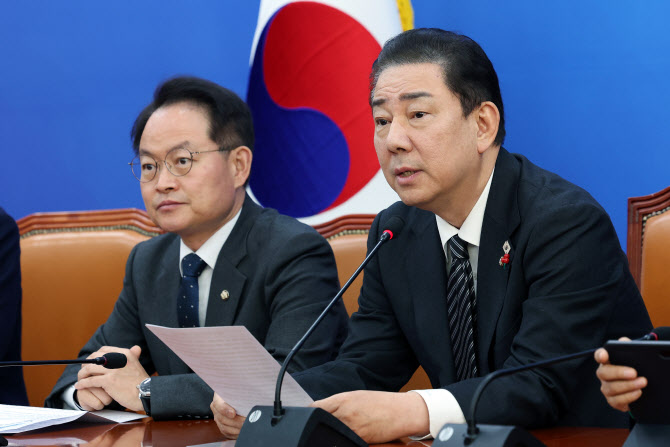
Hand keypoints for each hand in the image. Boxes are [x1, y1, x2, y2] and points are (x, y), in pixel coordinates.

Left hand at [75, 345, 147, 411]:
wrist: (146, 393)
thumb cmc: (141, 381)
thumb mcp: (138, 364)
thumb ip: (133, 355)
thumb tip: (135, 348)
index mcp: (125, 353)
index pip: (104, 349)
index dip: (95, 355)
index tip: (91, 362)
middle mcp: (118, 359)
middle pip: (94, 357)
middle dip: (86, 364)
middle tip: (83, 371)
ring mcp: (113, 370)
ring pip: (90, 368)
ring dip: (81, 374)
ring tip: (79, 379)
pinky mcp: (109, 381)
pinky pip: (90, 381)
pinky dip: (82, 383)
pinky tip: (79, 386)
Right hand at [211, 393, 244, 438]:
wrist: (237, 398)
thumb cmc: (239, 393)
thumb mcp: (239, 391)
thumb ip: (241, 395)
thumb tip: (247, 399)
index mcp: (218, 397)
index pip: (218, 404)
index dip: (225, 410)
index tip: (233, 413)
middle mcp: (216, 408)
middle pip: (222, 418)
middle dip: (235, 421)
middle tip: (245, 421)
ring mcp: (218, 418)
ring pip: (224, 428)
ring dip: (236, 428)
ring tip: (246, 426)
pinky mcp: (222, 426)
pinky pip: (227, 433)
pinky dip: (236, 433)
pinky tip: (243, 430)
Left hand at [312, 390, 428, 443]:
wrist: (402, 411)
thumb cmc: (380, 403)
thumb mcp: (356, 397)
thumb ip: (338, 404)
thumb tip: (320, 412)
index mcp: (342, 399)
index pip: (314, 408)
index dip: (306, 414)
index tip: (302, 418)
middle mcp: (344, 411)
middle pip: (319, 421)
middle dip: (315, 426)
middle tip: (313, 430)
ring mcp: (352, 426)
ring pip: (330, 434)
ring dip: (328, 435)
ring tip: (330, 434)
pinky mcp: (360, 438)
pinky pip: (344, 442)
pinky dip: (340, 441)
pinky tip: (341, 440)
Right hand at [594, 337, 646, 411]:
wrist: (642, 388)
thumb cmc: (634, 369)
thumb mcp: (633, 357)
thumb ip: (628, 346)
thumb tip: (624, 341)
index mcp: (607, 362)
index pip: (599, 356)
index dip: (600, 355)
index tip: (604, 355)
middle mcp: (604, 375)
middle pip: (603, 373)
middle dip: (619, 373)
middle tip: (634, 373)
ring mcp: (607, 388)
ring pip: (611, 388)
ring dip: (628, 386)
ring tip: (642, 383)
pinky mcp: (613, 401)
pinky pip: (617, 400)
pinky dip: (628, 397)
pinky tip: (638, 392)